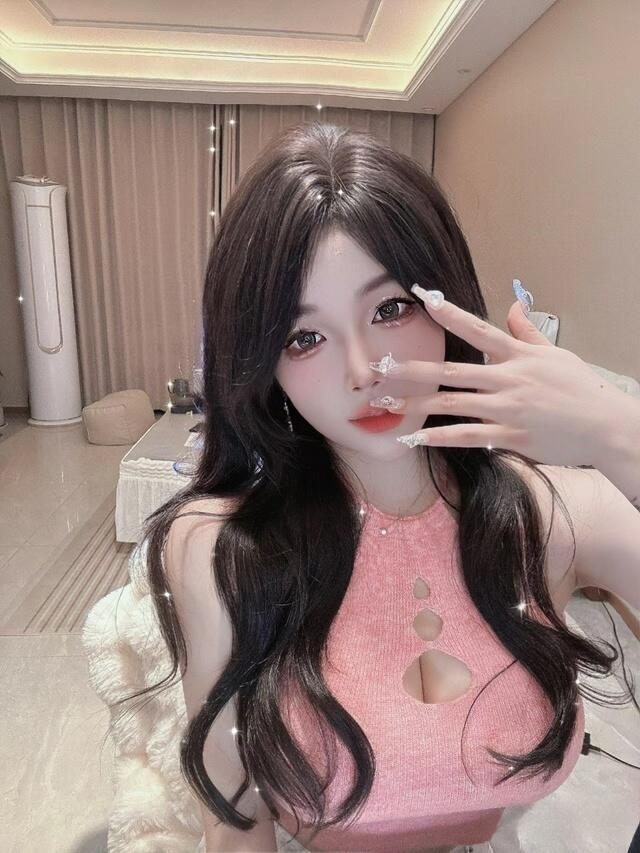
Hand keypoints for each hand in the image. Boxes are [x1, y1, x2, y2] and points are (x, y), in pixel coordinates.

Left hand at [374, 290, 626, 467]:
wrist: (605, 425)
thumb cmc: (580, 388)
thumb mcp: (555, 353)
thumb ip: (527, 331)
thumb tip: (514, 304)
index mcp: (517, 355)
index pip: (476, 330)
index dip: (449, 313)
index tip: (424, 298)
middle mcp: (508, 378)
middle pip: (451, 370)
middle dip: (412, 368)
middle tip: (380, 366)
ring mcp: (507, 408)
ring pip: (452, 404)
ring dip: (416, 404)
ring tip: (388, 403)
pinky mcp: (510, 435)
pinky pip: (468, 435)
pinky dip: (440, 437)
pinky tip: (416, 438)